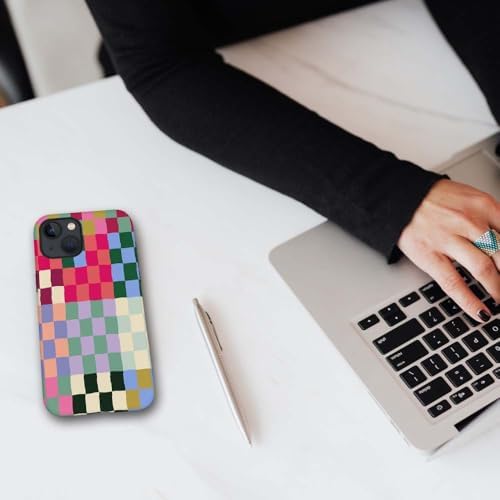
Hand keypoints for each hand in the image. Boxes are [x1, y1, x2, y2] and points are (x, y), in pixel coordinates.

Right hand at [398, 178, 499, 322]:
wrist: (397, 198)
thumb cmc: (431, 199)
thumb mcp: (468, 198)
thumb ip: (489, 218)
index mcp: (482, 205)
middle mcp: (469, 221)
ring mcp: (448, 239)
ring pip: (484, 269)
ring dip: (497, 289)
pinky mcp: (430, 255)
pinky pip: (454, 282)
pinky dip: (470, 301)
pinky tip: (480, 312)